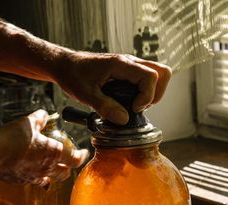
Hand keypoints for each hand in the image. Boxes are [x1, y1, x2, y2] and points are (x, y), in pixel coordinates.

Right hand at [0, 110, 88, 185]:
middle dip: (68, 168)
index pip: (76, 159)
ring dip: (53, 174)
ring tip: (50, 167)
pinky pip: (33, 181)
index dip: (82, 156)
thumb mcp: (28, 122)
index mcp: (54, 153)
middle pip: (65, 173)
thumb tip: (44, 115)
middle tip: (68, 162)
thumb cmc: (12, 139)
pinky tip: (30, 170)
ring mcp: (35, 177)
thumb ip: (40, 119)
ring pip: (50, 180)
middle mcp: (47, 168)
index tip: (84, 153)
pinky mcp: (22, 181)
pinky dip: (35, 176)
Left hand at [53, 51, 171, 124]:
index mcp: (120, 64)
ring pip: (157, 75)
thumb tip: (124, 120)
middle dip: (155, 94)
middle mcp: (129, 62)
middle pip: (162, 72)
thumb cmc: (72, 75)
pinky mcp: (128, 72)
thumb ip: (105, 107)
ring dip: (151, 93)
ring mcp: (130, 66)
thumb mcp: (85, 94)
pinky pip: (146, 79)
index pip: (151, 76)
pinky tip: (127, 102)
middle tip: (137, 107)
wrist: (65, 65)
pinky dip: (144, 92)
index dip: (147, 96)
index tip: (133, 109)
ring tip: (133, 106)